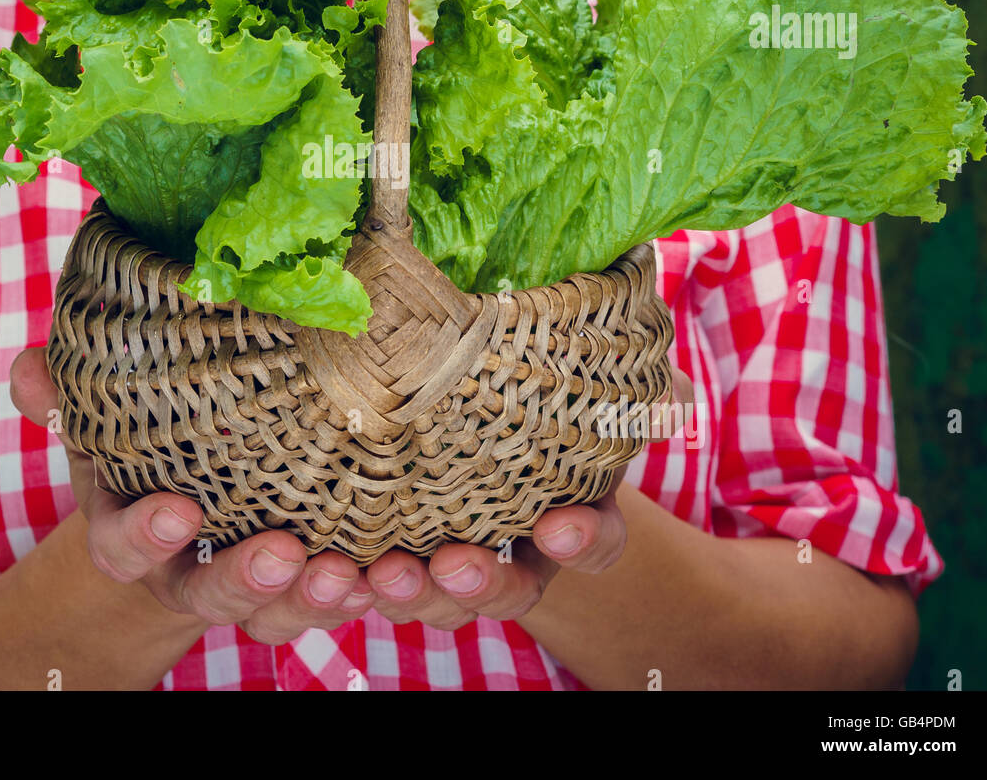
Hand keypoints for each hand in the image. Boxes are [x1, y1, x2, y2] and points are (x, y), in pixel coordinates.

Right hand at [10, 345, 376, 643]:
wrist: (181, 491)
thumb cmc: (142, 445)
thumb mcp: (104, 420)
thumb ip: (67, 399)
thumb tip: (28, 367)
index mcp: (131, 531)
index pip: (124, 549)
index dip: (146, 537)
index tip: (180, 511)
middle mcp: (185, 570)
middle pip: (207, 593)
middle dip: (242, 581)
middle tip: (281, 553)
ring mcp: (244, 581)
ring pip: (273, 610)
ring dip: (308, 597)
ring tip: (344, 572)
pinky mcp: (296, 582)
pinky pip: (324, 599)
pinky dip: (354, 593)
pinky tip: (381, 578)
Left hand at [363, 368, 694, 628]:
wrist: (440, 413)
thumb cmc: (514, 394)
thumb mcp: (566, 385)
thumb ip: (618, 388)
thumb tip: (670, 391)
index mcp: (562, 515)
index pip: (591, 542)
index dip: (584, 541)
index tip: (561, 527)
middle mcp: (505, 555)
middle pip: (503, 590)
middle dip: (479, 584)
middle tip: (453, 563)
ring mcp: (439, 563)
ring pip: (429, 601)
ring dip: (404, 593)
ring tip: (376, 573)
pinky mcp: (371, 557)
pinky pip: (353, 591)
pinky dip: (334, 592)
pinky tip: (316, 569)